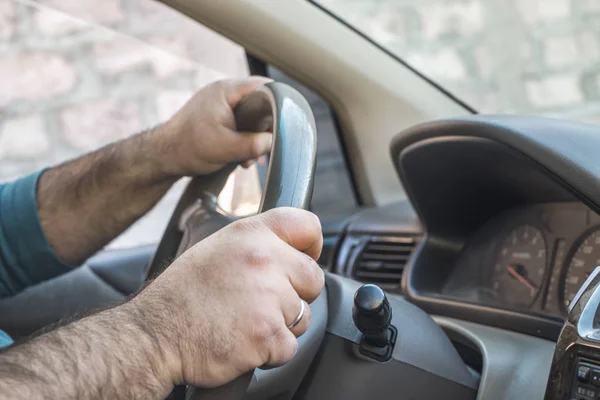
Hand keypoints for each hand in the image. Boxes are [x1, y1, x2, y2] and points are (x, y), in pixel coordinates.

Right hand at [130, 208, 323, 388]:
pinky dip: (270, 352)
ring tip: (245, 321)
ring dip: (281, 325)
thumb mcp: (218, 248)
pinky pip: (289, 347)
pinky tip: (243, 341)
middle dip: (295, 294)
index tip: (305, 257)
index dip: (311, 246)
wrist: (154, 334)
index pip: (308, 225)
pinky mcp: (267, 334)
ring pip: (303, 316)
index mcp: (252, 234)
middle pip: (314, 278)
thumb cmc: (183, 294)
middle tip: (261, 302)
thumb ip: (258, 245)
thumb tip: (291, 252)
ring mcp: (268, 297)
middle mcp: (264, 259)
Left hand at [152, 76, 272, 177]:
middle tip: (264, 147)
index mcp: (226, 91)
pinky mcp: (218, 119)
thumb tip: (273, 143)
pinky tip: (240, 157)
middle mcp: (224, 93)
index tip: (286, 122)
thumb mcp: (225, 148)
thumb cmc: (187, 147)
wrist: (162, 157)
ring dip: (254, 138)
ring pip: (251, 118)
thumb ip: (253, 145)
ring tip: (248, 157)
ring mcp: (220, 105)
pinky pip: (241, 125)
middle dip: (265, 128)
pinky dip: (244, 141)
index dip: (278, 102)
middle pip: (260, 104)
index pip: (264, 86)